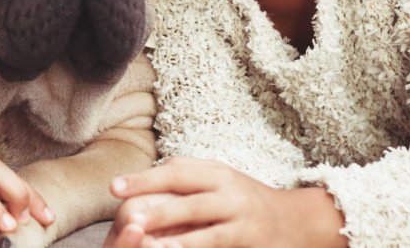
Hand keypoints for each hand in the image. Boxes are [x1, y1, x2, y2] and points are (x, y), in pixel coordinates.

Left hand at [100, 158, 341, 247]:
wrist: (295, 220)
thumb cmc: (245, 199)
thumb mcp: (220, 180)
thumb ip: (188, 176)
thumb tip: (148, 175)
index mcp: (215, 171)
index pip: (174, 170)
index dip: (143, 178)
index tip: (114, 187)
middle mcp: (227, 188)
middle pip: (184, 191)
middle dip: (153, 201)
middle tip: (126, 214)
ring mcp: (239, 213)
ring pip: (200, 218)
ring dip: (171, 227)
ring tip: (145, 236)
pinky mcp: (248, 237)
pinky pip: (217, 241)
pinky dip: (195, 246)